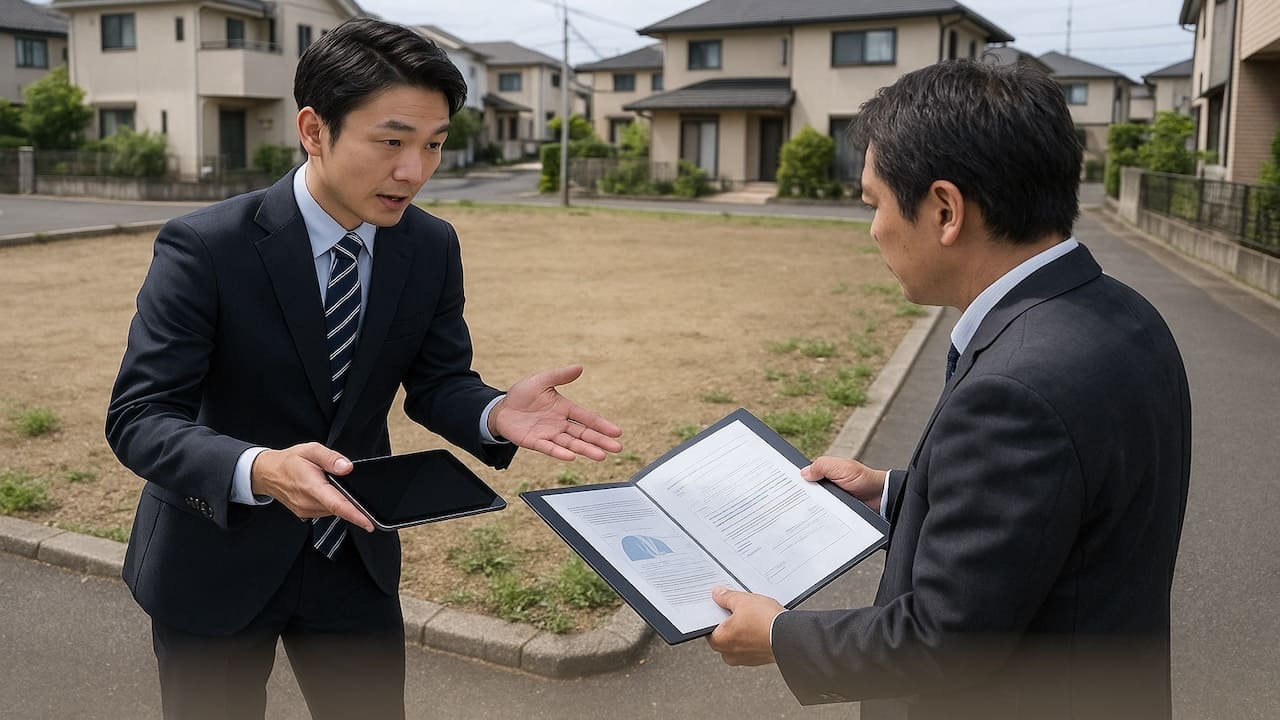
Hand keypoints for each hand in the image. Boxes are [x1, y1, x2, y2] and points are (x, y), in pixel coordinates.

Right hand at [249, 442, 373, 531]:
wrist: (267, 473)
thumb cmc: (289, 461)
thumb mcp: (310, 450)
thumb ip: (330, 458)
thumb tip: (347, 468)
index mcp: (311, 486)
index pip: (337, 504)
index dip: (355, 515)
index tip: (369, 523)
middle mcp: (308, 503)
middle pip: (338, 507)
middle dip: (348, 498)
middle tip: (340, 482)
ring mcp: (306, 511)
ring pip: (333, 509)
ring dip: (338, 499)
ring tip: (326, 482)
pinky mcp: (305, 513)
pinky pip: (326, 510)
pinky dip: (330, 502)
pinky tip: (324, 490)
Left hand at [489, 365, 622, 461]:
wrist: (500, 408)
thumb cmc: (522, 394)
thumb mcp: (541, 381)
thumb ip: (559, 375)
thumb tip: (579, 367)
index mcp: (564, 408)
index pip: (587, 418)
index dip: (602, 425)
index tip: (617, 432)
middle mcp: (560, 423)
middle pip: (584, 434)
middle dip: (600, 441)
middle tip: (617, 448)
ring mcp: (549, 434)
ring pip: (571, 443)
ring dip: (586, 450)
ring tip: (601, 456)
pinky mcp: (535, 442)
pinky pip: (550, 448)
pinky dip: (560, 452)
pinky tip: (572, 456)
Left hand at [706, 586, 784, 665]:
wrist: (790, 637)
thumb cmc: (765, 623)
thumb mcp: (742, 601)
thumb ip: (727, 597)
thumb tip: (718, 595)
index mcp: (720, 641)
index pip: (709, 626)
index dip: (715, 613)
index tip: (720, 604)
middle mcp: (730, 654)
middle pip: (724, 633)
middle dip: (730, 620)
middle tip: (738, 608)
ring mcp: (745, 659)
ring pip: (738, 639)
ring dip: (743, 628)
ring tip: (753, 615)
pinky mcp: (759, 659)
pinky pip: (751, 644)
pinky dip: (754, 635)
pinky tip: (761, 624)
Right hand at [801, 456, 886, 513]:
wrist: (879, 497)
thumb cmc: (863, 479)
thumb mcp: (841, 467)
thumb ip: (822, 465)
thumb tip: (804, 473)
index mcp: (825, 471)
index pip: (806, 475)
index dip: (797, 480)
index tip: (786, 487)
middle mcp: (825, 485)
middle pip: (806, 492)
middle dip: (801, 496)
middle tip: (794, 500)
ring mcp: (829, 499)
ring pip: (813, 504)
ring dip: (810, 507)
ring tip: (806, 511)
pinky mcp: (834, 511)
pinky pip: (822, 514)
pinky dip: (819, 516)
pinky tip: (815, 519)